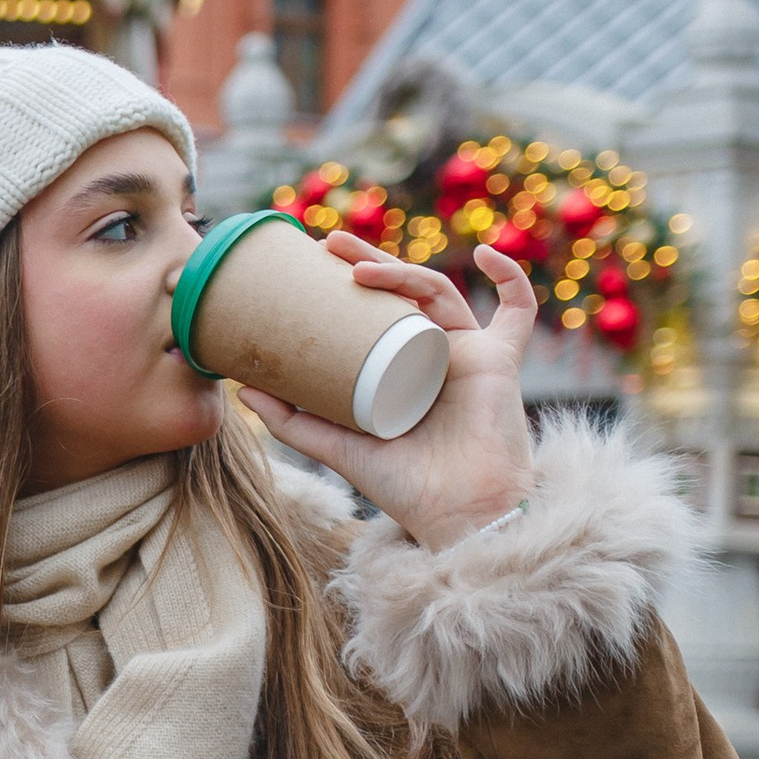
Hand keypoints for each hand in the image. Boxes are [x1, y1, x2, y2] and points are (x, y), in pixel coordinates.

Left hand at [236, 234, 537, 550]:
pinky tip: (485, 254)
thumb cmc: (402, 487)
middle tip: (328, 244)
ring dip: (400, 271)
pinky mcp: (500, 361)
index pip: (375, 311)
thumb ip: (291, 420)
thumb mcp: (335, 446)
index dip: (350, 282)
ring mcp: (468, 354)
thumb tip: (239, 386)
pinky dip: (510, 277)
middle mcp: (434, 354)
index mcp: (400, 367)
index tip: (314, 261)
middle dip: (368, 262)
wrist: (455, 514)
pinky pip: (518, 311)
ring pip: (438, 293)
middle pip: (403, 293)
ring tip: (357, 268)